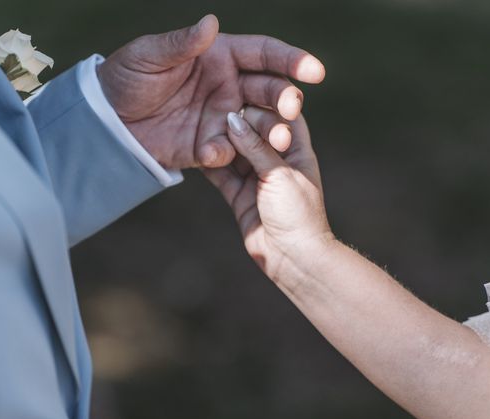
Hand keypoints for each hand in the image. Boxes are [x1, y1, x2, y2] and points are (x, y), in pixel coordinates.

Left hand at [97, 15, 324, 168]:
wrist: (107, 121)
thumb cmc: (126, 78)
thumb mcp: (149, 56)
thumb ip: (182, 44)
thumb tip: (211, 22)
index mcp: (221, 56)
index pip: (265, 55)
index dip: (292, 61)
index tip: (315, 71)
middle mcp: (229, 86)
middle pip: (270, 90)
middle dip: (286, 99)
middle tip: (292, 109)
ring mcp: (222, 118)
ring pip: (258, 123)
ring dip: (270, 131)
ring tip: (275, 139)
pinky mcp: (210, 146)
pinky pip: (228, 151)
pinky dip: (225, 153)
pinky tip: (211, 153)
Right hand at [203, 107, 332, 278]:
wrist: (293, 257)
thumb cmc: (298, 213)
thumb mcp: (279, 174)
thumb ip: (256, 147)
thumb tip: (232, 119)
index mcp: (296, 149)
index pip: (280, 116)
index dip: (262, 103)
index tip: (238, 89)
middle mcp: (276, 160)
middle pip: (253, 131)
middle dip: (234, 121)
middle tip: (211, 105)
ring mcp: (256, 177)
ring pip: (234, 151)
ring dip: (218, 141)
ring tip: (196, 121)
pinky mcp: (239, 195)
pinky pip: (221, 175)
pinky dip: (209, 163)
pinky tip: (191, 148)